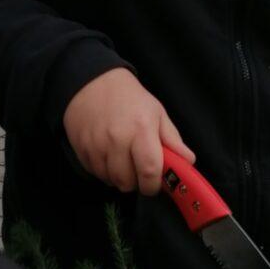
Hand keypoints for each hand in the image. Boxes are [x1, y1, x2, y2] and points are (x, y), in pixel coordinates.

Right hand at [63, 69, 193, 194]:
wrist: (92, 83)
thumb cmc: (129, 99)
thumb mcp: (157, 113)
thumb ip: (173, 140)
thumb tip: (189, 162)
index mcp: (141, 130)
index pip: (149, 171)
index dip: (153, 185)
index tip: (154, 185)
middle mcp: (117, 140)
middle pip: (127, 182)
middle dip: (136, 183)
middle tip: (138, 171)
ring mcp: (96, 145)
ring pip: (110, 181)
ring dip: (119, 178)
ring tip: (123, 161)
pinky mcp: (81, 149)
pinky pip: (95, 173)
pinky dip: (104, 171)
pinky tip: (108, 156)